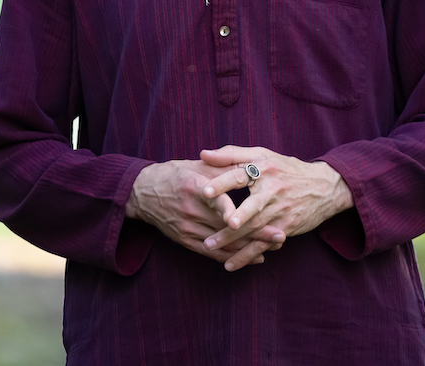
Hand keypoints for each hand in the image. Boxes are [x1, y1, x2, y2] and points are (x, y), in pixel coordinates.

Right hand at [125, 160, 285, 266]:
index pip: (215, 199)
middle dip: (255, 232)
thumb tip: (252, 165)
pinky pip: (213, 253)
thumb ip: (224, 167)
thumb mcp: (198, 166)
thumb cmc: (176, 174)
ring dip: (249, 247)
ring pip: (222, 242)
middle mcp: (190, 209)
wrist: (144, 193)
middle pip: (225, 226)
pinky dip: (235, 257)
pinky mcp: (185, 241)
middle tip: (280, 235)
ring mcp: (187, 228)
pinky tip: (255, 258)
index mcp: (194, 186)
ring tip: (274, 247)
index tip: (253, 215)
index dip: (231, 210)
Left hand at [198, 146, 353, 270]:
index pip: (240, 175)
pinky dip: (247, 255)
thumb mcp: (262, 155)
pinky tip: (229, 264)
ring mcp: (281, 210)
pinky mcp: (286, 227)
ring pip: (255, 228)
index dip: (223, 183)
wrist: (324, 187)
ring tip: (211, 247)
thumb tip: (202, 154)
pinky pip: (264, 243)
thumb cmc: (285, 168)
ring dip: (233, 241)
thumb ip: (231, 155)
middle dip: (234, 217)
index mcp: (263, 169)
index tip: (204, 191)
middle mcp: (273, 189)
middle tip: (215, 226)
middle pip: (250, 206)